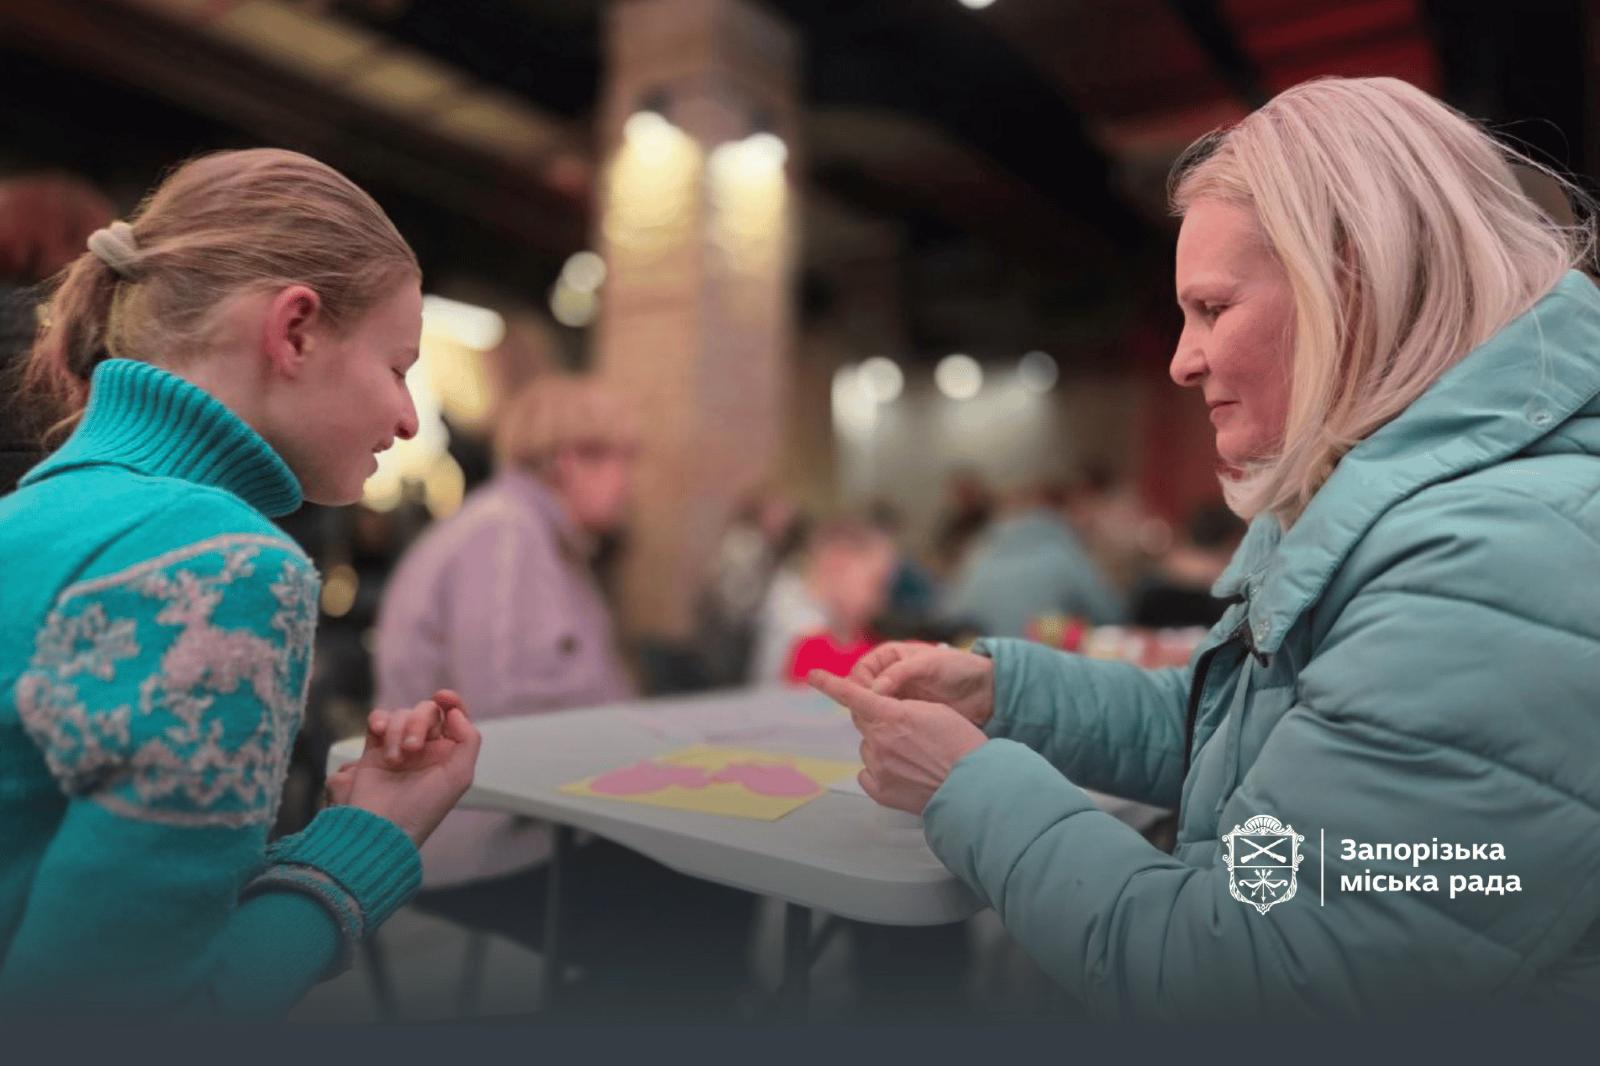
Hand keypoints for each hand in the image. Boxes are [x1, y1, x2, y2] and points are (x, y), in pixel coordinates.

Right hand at [325, 690, 480, 846]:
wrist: (381, 827)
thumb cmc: (422, 808)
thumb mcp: (459, 777)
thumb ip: (468, 740)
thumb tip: (456, 712)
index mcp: (448, 753)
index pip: (453, 717)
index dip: (450, 701)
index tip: (443, 697)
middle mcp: (426, 748)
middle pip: (426, 712)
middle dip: (419, 722)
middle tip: (412, 749)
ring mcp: (399, 747)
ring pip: (401, 715)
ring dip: (397, 732)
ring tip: (394, 760)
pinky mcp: (374, 749)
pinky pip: (378, 720)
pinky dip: (378, 721)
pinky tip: (377, 732)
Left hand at [808, 670, 986, 814]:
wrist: (973, 785)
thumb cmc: (960, 743)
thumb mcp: (934, 711)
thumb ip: (902, 708)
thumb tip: (884, 716)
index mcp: (892, 715)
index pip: (853, 696)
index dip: (830, 684)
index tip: (813, 675)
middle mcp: (879, 740)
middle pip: (863, 724)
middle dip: (878, 723)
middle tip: (906, 732)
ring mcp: (878, 767)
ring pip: (868, 750)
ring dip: (883, 749)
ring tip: (914, 758)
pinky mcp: (880, 791)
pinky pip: (867, 775)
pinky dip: (880, 772)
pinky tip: (903, 774)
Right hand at [848, 642, 995, 728]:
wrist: (983, 691)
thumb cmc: (958, 668)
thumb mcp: (930, 664)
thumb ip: (901, 672)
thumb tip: (874, 689)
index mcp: (888, 657)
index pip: (860, 671)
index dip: (860, 685)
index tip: (868, 699)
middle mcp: (886, 677)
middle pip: (862, 693)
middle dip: (865, 704)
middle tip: (877, 717)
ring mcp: (894, 698)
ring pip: (871, 711)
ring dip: (875, 719)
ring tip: (886, 728)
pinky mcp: (904, 717)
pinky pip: (886, 724)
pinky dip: (886, 729)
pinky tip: (894, 735)